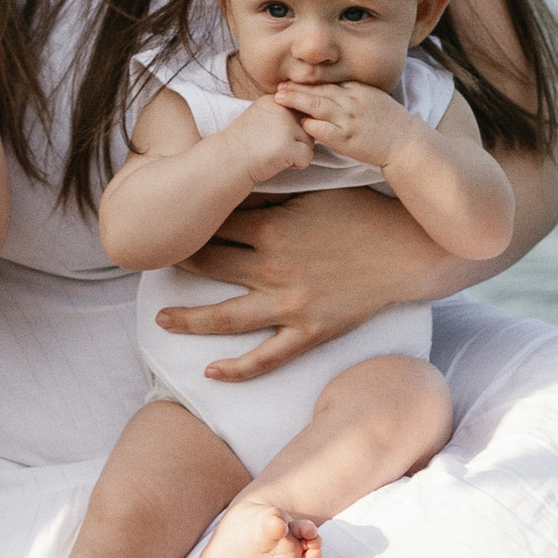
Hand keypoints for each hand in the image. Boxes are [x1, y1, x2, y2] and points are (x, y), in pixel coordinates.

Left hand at [155, 184, 450, 379]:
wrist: (404, 250)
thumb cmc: (361, 211)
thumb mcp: (314, 191)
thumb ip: (272, 194)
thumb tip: (234, 186)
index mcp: (272, 229)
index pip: (214, 226)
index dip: (188, 225)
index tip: (169, 224)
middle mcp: (273, 268)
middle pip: (210, 266)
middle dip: (180, 263)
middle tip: (152, 264)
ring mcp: (290, 305)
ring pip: (225, 318)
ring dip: (188, 319)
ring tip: (161, 318)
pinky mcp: (309, 332)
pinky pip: (266, 358)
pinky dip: (236, 368)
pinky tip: (209, 371)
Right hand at [230, 95, 318, 186]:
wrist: (227, 162)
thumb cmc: (244, 144)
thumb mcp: (260, 117)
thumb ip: (282, 113)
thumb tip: (310, 119)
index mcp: (274, 100)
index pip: (300, 111)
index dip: (291, 128)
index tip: (272, 136)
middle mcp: (281, 109)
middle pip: (307, 125)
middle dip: (297, 139)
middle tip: (275, 147)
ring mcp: (285, 127)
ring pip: (309, 141)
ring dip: (298, 152)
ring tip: (276, 154)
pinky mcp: (287, 146)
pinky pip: (307, 157)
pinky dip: (297, 165)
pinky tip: (279, 163)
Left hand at [275, 80, 405, 168]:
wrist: (405, 142)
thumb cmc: (389, 121)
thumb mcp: (373, 97)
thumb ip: (352, 92)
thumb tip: (331, 88)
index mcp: (358, 89)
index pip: (328, 81)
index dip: (308, 80)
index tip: (292, 78)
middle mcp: (352, 101)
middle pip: (319, 91)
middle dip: (297, 88)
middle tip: (278, 85)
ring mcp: (349, 120)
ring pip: (317, 106)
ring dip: (297, 101)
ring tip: (280, 98)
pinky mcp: (347, 139)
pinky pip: (323, 130)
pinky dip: (310, 125)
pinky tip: (298, 122)